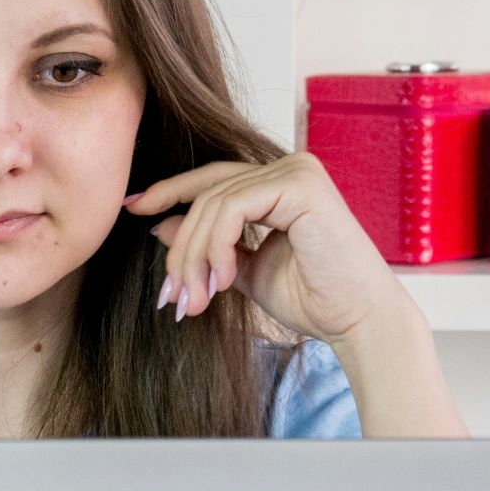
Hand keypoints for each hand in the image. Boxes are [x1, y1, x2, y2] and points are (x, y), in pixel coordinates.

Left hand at [122, 152, 413, 344]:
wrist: (358, 323)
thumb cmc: (312, 299)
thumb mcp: (242, 270)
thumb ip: (209, 245)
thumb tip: (159, 224)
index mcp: (278, 182)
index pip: (212, 180)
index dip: (168, 191)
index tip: (131, 209)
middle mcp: (289, 167)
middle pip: (207, 194)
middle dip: (181, 249)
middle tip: (172, 297)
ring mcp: (296, 170)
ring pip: (213, 204)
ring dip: (195, 257)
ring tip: (194, 300)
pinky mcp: (301, 184)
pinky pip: (233, 208)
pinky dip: (216, 247)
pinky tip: (221, 282)